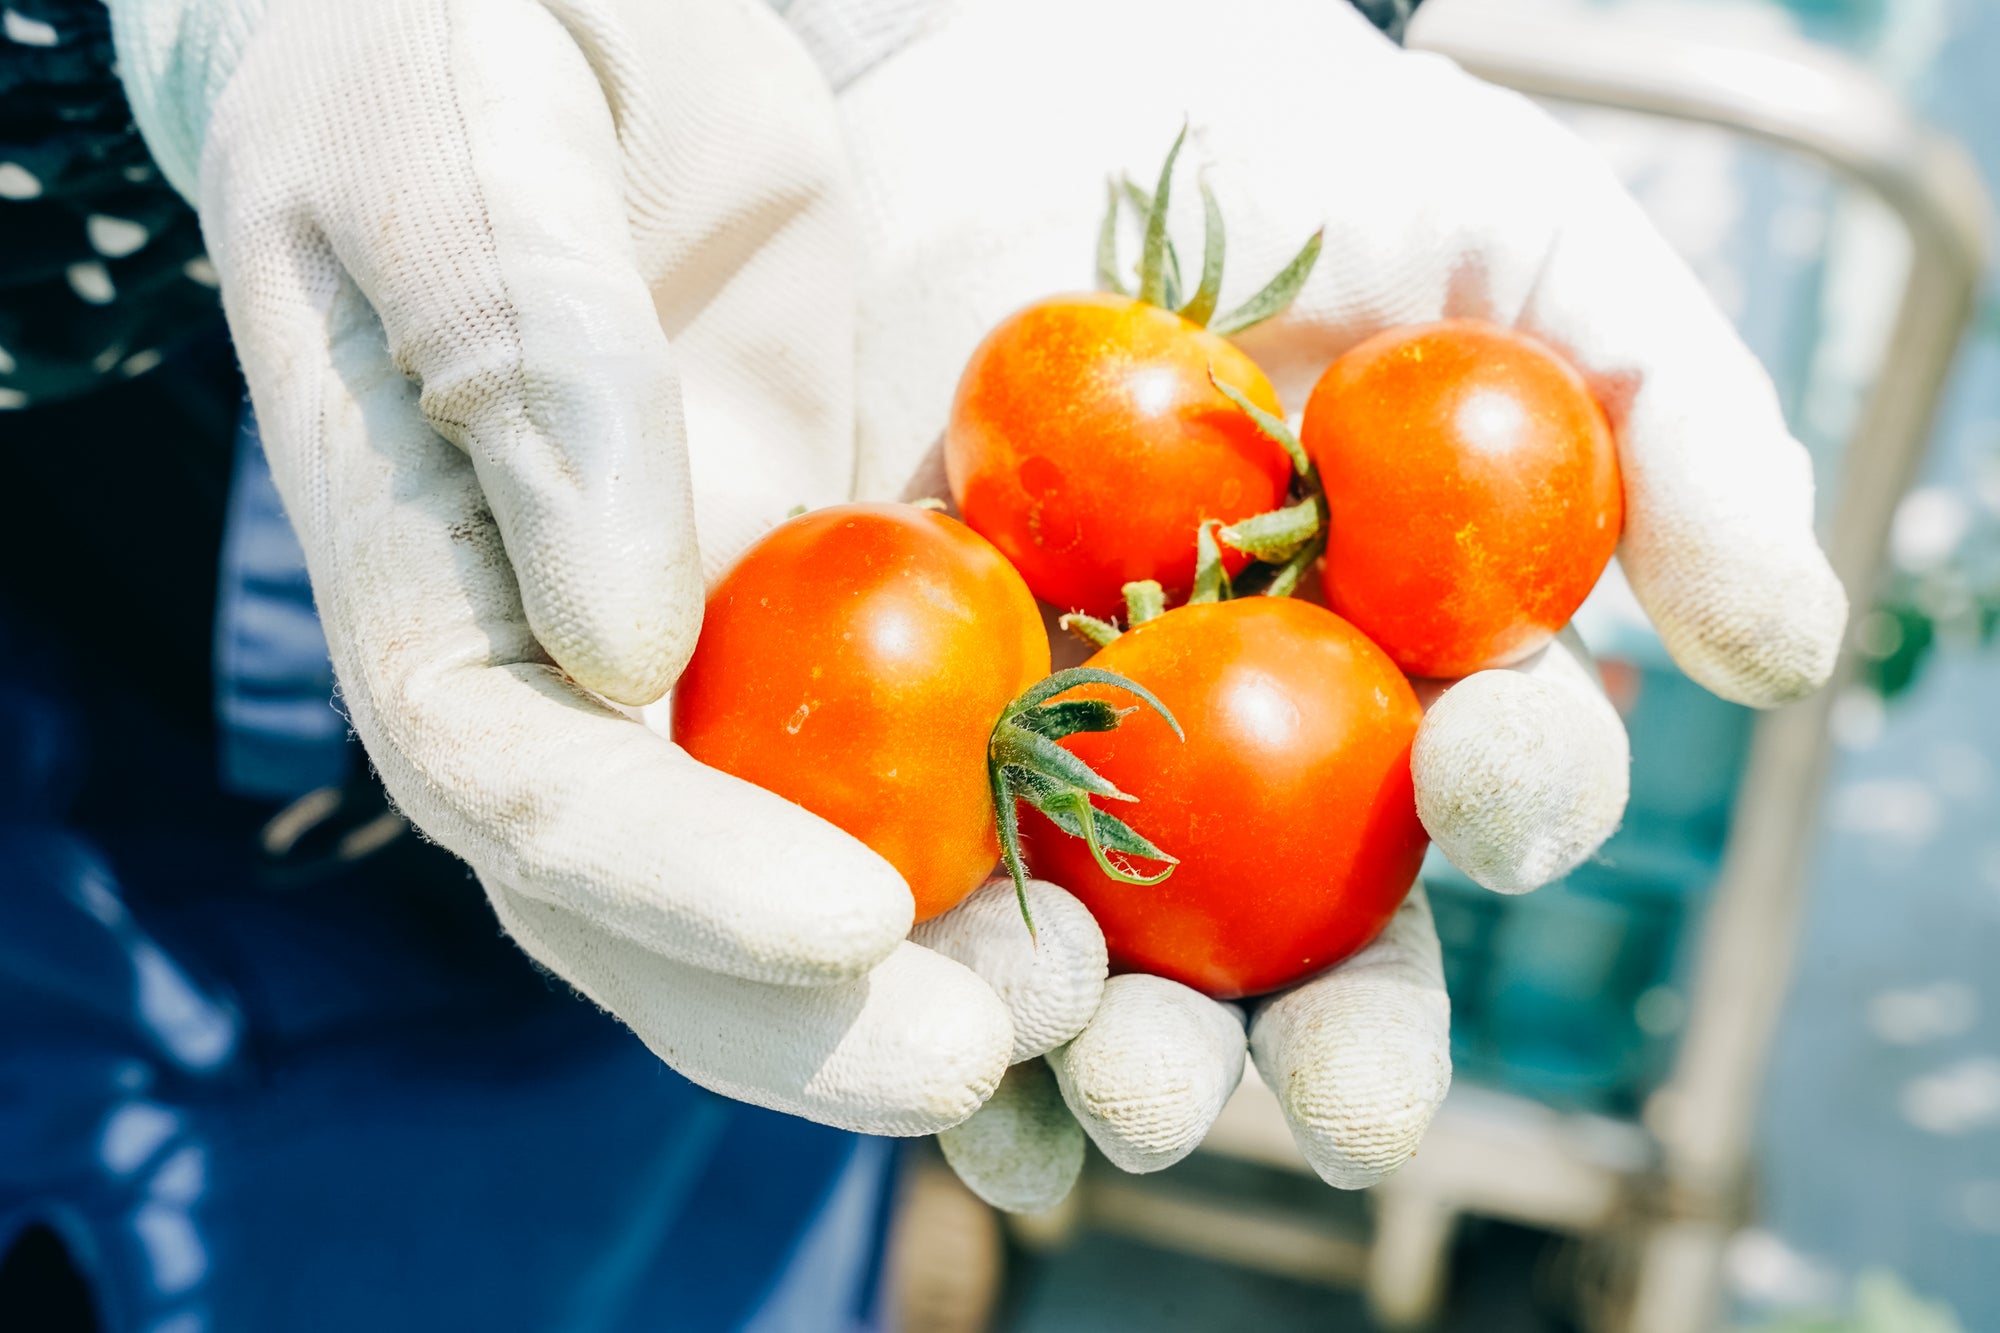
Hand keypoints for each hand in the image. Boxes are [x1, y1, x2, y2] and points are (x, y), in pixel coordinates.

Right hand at [105, 0, 1035, 1134]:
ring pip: (799, 864)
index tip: (848, 924)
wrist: (542, 19)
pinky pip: (915, 753)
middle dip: (812, 1008)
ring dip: (928, 964)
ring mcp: (708, 651)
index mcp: (437, 594)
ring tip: (1083, 1015)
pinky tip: (1129, 895)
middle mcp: (570, 668)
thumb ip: (525, 368)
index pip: (527, 789)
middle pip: (665, 901)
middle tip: (986, 1057)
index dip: (676, 880)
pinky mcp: (836, 597)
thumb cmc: (444, 56)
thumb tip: (623, 639)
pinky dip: (1010, 836)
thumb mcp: (462, 163)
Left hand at [825, 0, 1844, 1202]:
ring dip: (1121, 1057)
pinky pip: (926, 893)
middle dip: (1329, 1041)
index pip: (1495, 795)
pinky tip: (927, 1049)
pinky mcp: (918, 741)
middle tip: (1328, 1093)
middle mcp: (1261, 763)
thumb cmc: (1310, 153)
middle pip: (1315, 953)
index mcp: (1422, 678)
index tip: (1485, 773)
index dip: (1515, 803)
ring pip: (1121, 969)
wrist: (1032, 90)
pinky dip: (925, 982)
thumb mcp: (1528, 254)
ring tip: (1107, 1082)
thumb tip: (1785, 649)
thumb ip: (1676, 437)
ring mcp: (1081, 764)